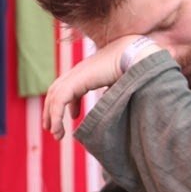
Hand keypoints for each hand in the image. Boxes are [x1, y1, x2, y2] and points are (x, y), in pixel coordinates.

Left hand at [42, 34, 158, 139]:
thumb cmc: (135, 70)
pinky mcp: (77, 79)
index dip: (68, 101)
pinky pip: (60, 99)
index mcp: (88, 71)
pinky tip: (58, 128)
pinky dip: (56, 115)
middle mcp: (79, 71)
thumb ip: (112, 95)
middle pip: (56, 89)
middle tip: (54, 129)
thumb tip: (115, 107)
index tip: (73, 116)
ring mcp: (77, 73)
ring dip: (53, 116)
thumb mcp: (119, 85)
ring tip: (56, 134)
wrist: (138, 57)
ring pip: (55, 95)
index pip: (69, 85)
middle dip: (52, 110)